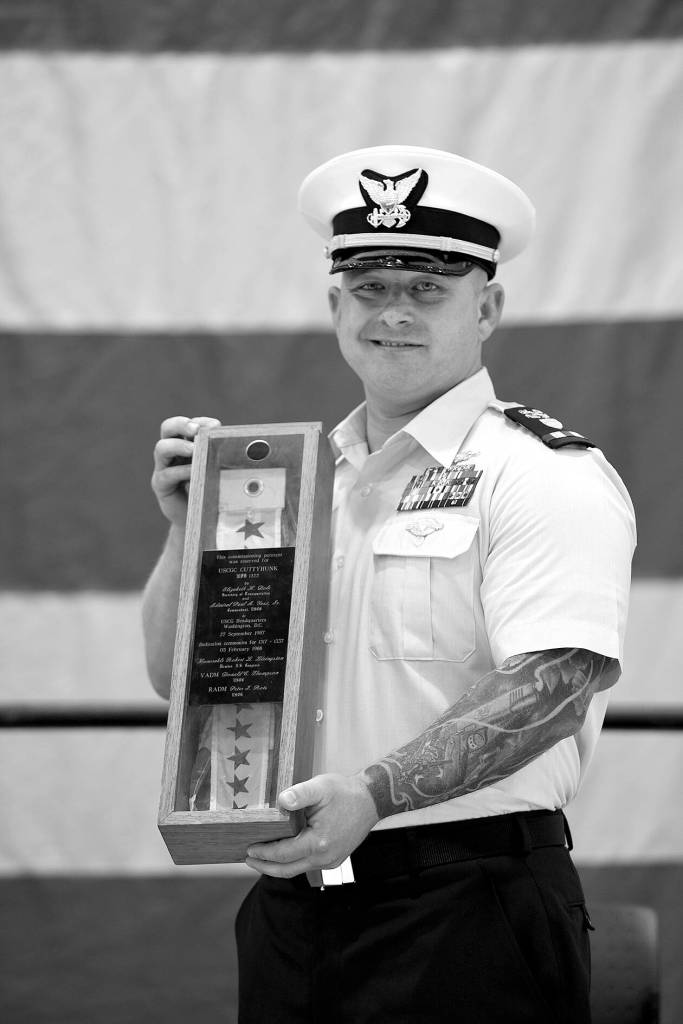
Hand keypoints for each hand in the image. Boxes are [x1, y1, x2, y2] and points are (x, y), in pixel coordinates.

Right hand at [151, 415, 220, 526]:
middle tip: (195, 430)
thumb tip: (228, 441)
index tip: (216, 426)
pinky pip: (167, 474)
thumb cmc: (208, 489)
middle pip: (167, 428)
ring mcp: (163, 467)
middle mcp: (171, 452)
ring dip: (179, 446)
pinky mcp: (161, 485)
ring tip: (194, 449)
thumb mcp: (214, 469)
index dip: (200, 422)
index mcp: (184, 443)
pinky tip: (192, 471)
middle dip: (181, 424)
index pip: (187, 425)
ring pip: (162, 448)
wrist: (198, 517)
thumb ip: (217, 455)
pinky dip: (181, 471)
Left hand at [245, 773, 379, 877]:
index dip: (264, 853)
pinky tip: (284, 853)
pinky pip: (308, 865)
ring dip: (278, 866)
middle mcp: (326, 858)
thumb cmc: (345, 793)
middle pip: (288, 870)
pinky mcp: (335, 859)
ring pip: (298, 870)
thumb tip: (281, 801)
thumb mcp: (321, 787)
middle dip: (266, 866)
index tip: (249, 848)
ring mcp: (331, 861)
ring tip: (261, 858)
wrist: (371, 800)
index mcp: (319, 843)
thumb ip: (299, 794)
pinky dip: (292, 862)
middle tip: (248, 859)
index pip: (283, 854)